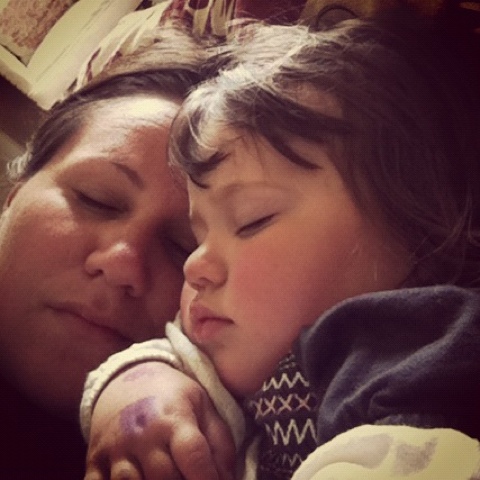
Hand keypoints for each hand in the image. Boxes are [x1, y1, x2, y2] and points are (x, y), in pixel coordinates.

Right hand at [84, 361, 235, 479]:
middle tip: (190, 477)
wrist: (128, 377)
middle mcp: (143, 434)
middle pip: (165, 478)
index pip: (193, 455)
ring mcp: (115, 448)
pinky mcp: (94, 459)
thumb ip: (220, 443)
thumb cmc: (172, 396)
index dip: (209, 478)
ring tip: (167, 479)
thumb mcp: (202, 405)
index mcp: (174, 418)